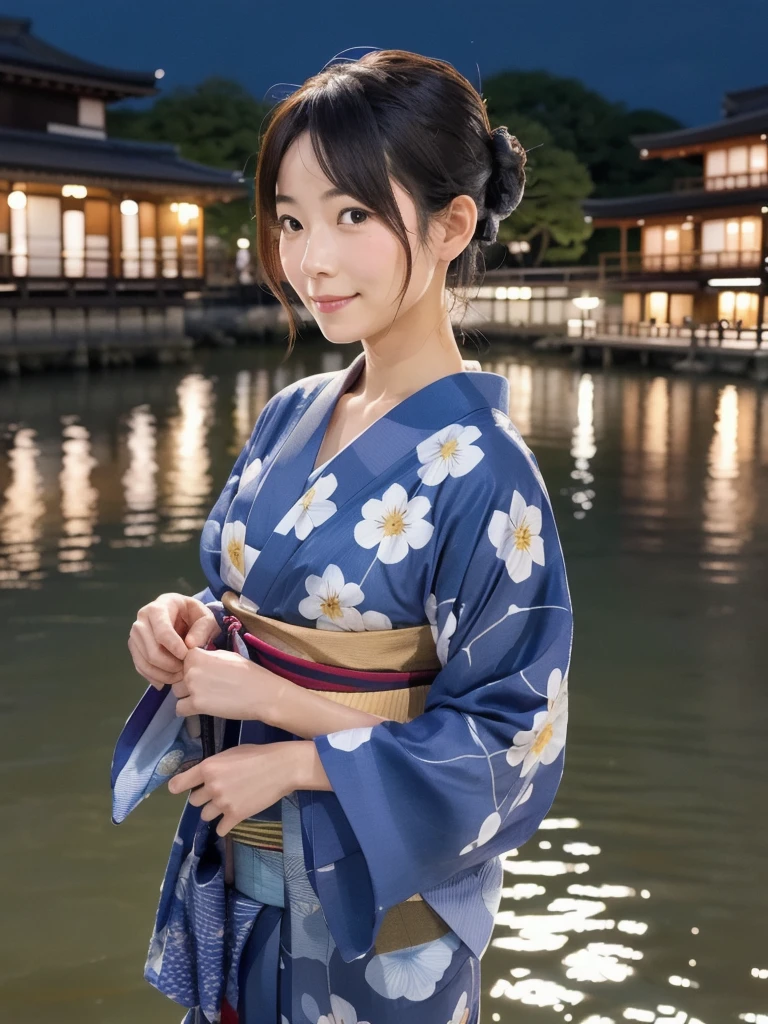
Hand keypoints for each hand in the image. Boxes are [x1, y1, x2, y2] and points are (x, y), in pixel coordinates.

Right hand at [128, 593, 220, 690]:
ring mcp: (135, 635)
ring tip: (180, 675)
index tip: (186, 656)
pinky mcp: (135, 648)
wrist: (182, 616)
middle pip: (152, 650)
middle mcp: (141, 620)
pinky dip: (156, 677)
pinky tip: (169, 679)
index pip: (162, 632)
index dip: (174, 647)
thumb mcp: (205, 617)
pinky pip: (141, 668)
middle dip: (170, 665)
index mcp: (158, 608)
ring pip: (145, 662)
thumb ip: (202, 629)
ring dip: (164, 674)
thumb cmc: (193, 615)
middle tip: (186, 669)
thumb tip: (190, 644)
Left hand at [168, 742, 300, 835]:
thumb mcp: (230, 754)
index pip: (177, 785)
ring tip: (229, 803)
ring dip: (214, 811)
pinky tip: (233, 817)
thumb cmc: (258, 755)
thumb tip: (204, 777)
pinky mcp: (236, 816)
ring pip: (205, 816)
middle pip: (193, 802)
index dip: (179, 787)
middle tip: (218, 792)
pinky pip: (220, 829)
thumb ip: (214, 767)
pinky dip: (225, 825)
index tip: (182, 789)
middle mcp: (211, 787)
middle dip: (204, 798)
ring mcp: (223, 803)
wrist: (282, 767)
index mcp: (208, 767)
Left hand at [172, 647, 283, 721]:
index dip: (191, 666)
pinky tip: (201, 707)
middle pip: (177, 677)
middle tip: (207, 686)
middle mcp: (191, 669)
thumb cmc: (248, 672)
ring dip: (187, 695)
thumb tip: (196, 660)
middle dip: (187, 681)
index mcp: (197, 655)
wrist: (262, 693)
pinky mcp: (197, 705)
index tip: (203, 672)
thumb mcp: (226, 655)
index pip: (182, 660)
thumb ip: (206, 657)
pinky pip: (179, 708)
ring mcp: (193, 688)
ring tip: (205, 697)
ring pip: (177, 692)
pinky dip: (187, 710)